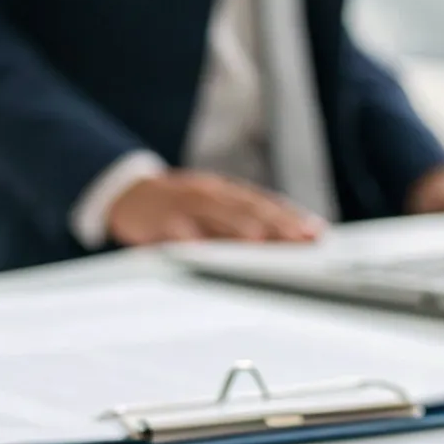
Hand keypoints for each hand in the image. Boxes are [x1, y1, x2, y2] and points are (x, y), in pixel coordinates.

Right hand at [105, 171, 324, 245]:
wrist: (128, 195)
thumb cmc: (178, 208)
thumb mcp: (211, 208)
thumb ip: (242, 221)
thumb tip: (284, 241)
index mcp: (226, 193)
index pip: (264, 203)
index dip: (290, 217)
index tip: (315, 232)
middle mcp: (210, 194)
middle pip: (246, 208)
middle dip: (274, 222)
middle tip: (298, 238)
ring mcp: (184, 204)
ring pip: (214, 213)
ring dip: (236, 225)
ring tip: (259, 240)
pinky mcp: (158, 219)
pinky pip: (174, 230)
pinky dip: (188, 238)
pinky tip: (200, 250)